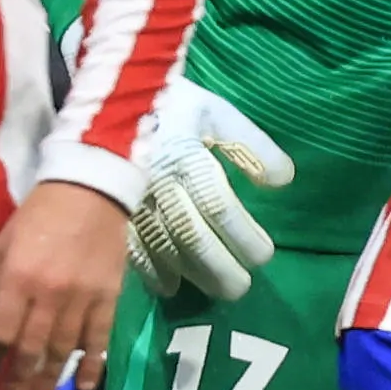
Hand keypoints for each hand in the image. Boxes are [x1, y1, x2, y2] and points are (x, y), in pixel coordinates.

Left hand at [0, 178, 131, 389]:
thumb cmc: (39, 216)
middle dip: (19, 381)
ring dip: (49, 381)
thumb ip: (1, 286)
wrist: (91, 192)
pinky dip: (91, 366)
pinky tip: (81, 386)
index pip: (0, 331)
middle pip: (31, 349)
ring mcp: (83, 299)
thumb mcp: (5, 244)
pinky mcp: (109, 298)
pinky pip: (99, 339)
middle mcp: (49, 295)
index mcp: (18, 279)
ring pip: (64, 350)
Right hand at [125, 77, 293, 303]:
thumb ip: (251, 146)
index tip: (264, 257)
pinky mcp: (108, 208)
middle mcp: (157, 181)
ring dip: (190, 272)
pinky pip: (127, 246)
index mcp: (186, 155)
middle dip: (218, 265)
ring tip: (216, 292)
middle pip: (190, 233)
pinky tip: (168, 287)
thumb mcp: (216, 113)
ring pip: (161, 245)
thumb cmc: (170, 105)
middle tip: (241, 289)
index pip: (217, 204)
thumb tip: (283, 181)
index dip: (241, 233)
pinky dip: (148, 270)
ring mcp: (129, 197)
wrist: (107, 98)